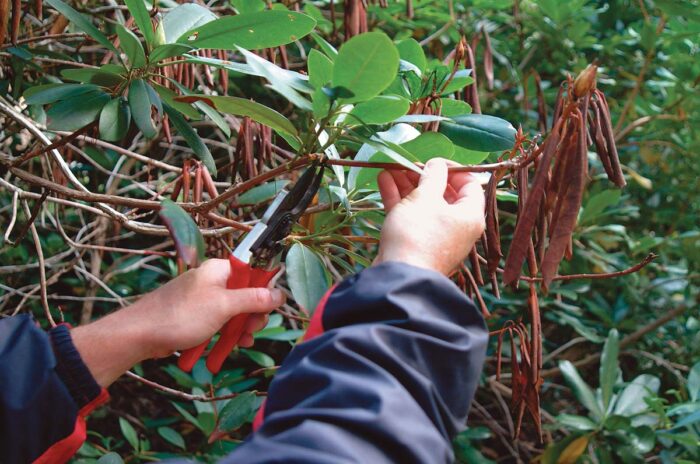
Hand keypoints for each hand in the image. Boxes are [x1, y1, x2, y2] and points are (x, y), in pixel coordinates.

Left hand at [71, 259, 284, 385]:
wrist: (140, 335)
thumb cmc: (181, 316)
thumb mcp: (224, 307)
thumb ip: (253, 299)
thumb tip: (280, 294)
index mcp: (220, 270)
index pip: (253, 272)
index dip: (265, 290)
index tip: (269, 309)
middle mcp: (213, 280)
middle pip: (246, 294)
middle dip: (253, 314)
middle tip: (253, 330)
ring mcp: (204, 298)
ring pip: (234, 311)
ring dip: (241, 327)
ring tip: (243, 343)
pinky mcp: (196, 315)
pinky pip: (220, 321)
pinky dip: (227, 333)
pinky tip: (232, 346)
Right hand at [375, 158, 485, 274]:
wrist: (398, 275)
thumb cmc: (418, 233)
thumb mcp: (425, 198)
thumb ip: (432, 177)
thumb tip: (437, 165)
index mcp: (469, 215)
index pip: (470, 184)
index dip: (452, 168)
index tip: (433, 160)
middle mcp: (457, 226)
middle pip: (443, 193)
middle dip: (422, 176)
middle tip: (407, 163)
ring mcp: (436, 236)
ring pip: (423, 203)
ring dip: (407, 184)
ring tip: (390, 167)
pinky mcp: (416, 242)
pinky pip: (411, 215)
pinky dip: (399, 199)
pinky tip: (383, 180)